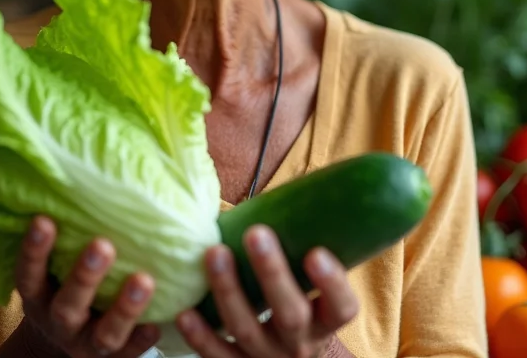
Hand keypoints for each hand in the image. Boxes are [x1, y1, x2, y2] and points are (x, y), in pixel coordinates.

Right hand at [15, 216, 160, 357]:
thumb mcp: (53, 268)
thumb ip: (66, 237)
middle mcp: (59, 323)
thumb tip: (86, 177)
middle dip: (84, 277)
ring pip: (104, 335)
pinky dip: (143, 338)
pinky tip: (158, 321)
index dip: (34, 251)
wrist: (61, 347)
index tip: (43, 219)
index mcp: (39, 297)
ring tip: (144, 280)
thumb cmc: (63, 286)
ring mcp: (86, 346)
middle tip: (102, 245)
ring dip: (124, 309)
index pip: (29, 275)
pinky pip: (130, 353)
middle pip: (67, 306)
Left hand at [175, 225, 357, 357]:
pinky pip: (216, 355)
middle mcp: (300, 344)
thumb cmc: (299, 306)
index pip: (342, 308)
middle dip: (271, 273)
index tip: (315, 252)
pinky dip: (200, 335)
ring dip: (228, 290)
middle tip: (256, 234)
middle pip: (289, 314)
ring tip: (214, 253)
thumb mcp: (312, 289)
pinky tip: (184, 311)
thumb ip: (304, 247)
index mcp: (325, 321)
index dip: (332, 283)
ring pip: (247, 330)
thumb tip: (302, 186)